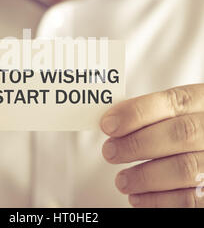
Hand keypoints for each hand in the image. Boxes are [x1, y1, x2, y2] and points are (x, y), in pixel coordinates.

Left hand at [101, 84, 203, 207]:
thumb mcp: (175, 111)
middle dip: (137, 144)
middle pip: (180, 134)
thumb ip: (150, 113)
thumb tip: (112, 122)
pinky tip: (138, 198)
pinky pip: (191, 199)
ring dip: (145, 176)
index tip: (108, 124)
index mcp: (202, 102)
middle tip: (110, 152)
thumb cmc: (183, 127)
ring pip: (185, 168)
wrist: (203, 143)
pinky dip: (160, 200)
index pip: (172, 102)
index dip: (137, 113)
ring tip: (122, 180)